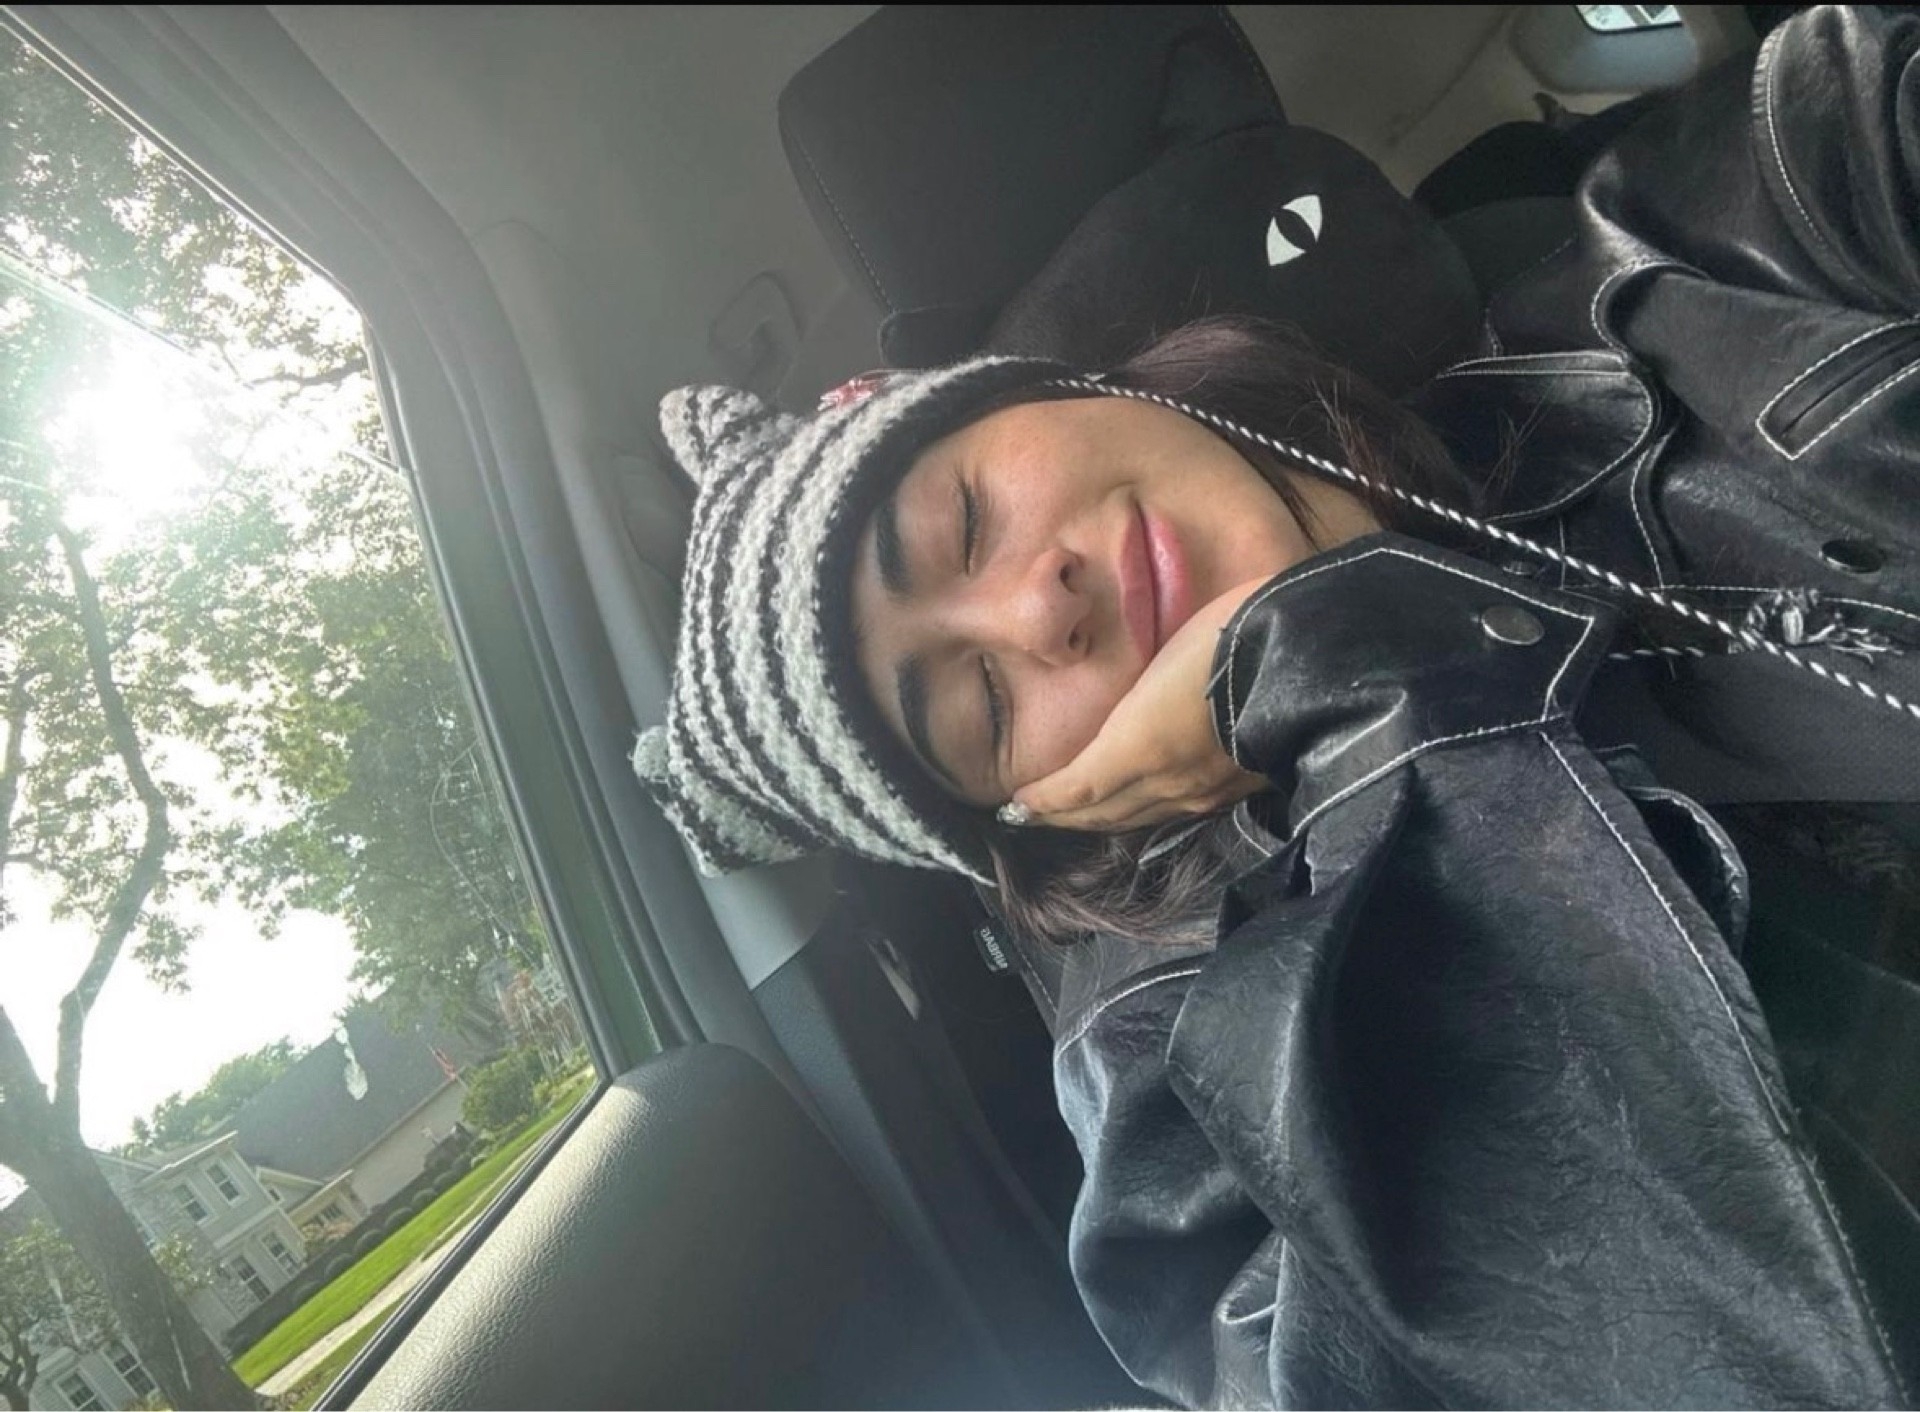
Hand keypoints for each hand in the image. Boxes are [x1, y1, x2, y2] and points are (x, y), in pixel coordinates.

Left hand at [1008, 577, 1270, 832]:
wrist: (1304, 652)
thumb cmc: (1224, 636)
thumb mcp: (1158, 662)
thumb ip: (1128, 710)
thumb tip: (1108, 733)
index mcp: (1140, 749)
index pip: (1078, 789)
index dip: (1045, 801)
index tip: (1014, 805)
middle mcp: (1167, 782)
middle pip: (1103, 812)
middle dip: (1064, 816)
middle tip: (1032, 818)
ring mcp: (1204, 791)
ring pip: (1138, 817)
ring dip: (1101, 820)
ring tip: (1076, 818)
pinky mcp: (1234, 789)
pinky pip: (1175, 813)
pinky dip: (1143, 815)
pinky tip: (1141, 809)